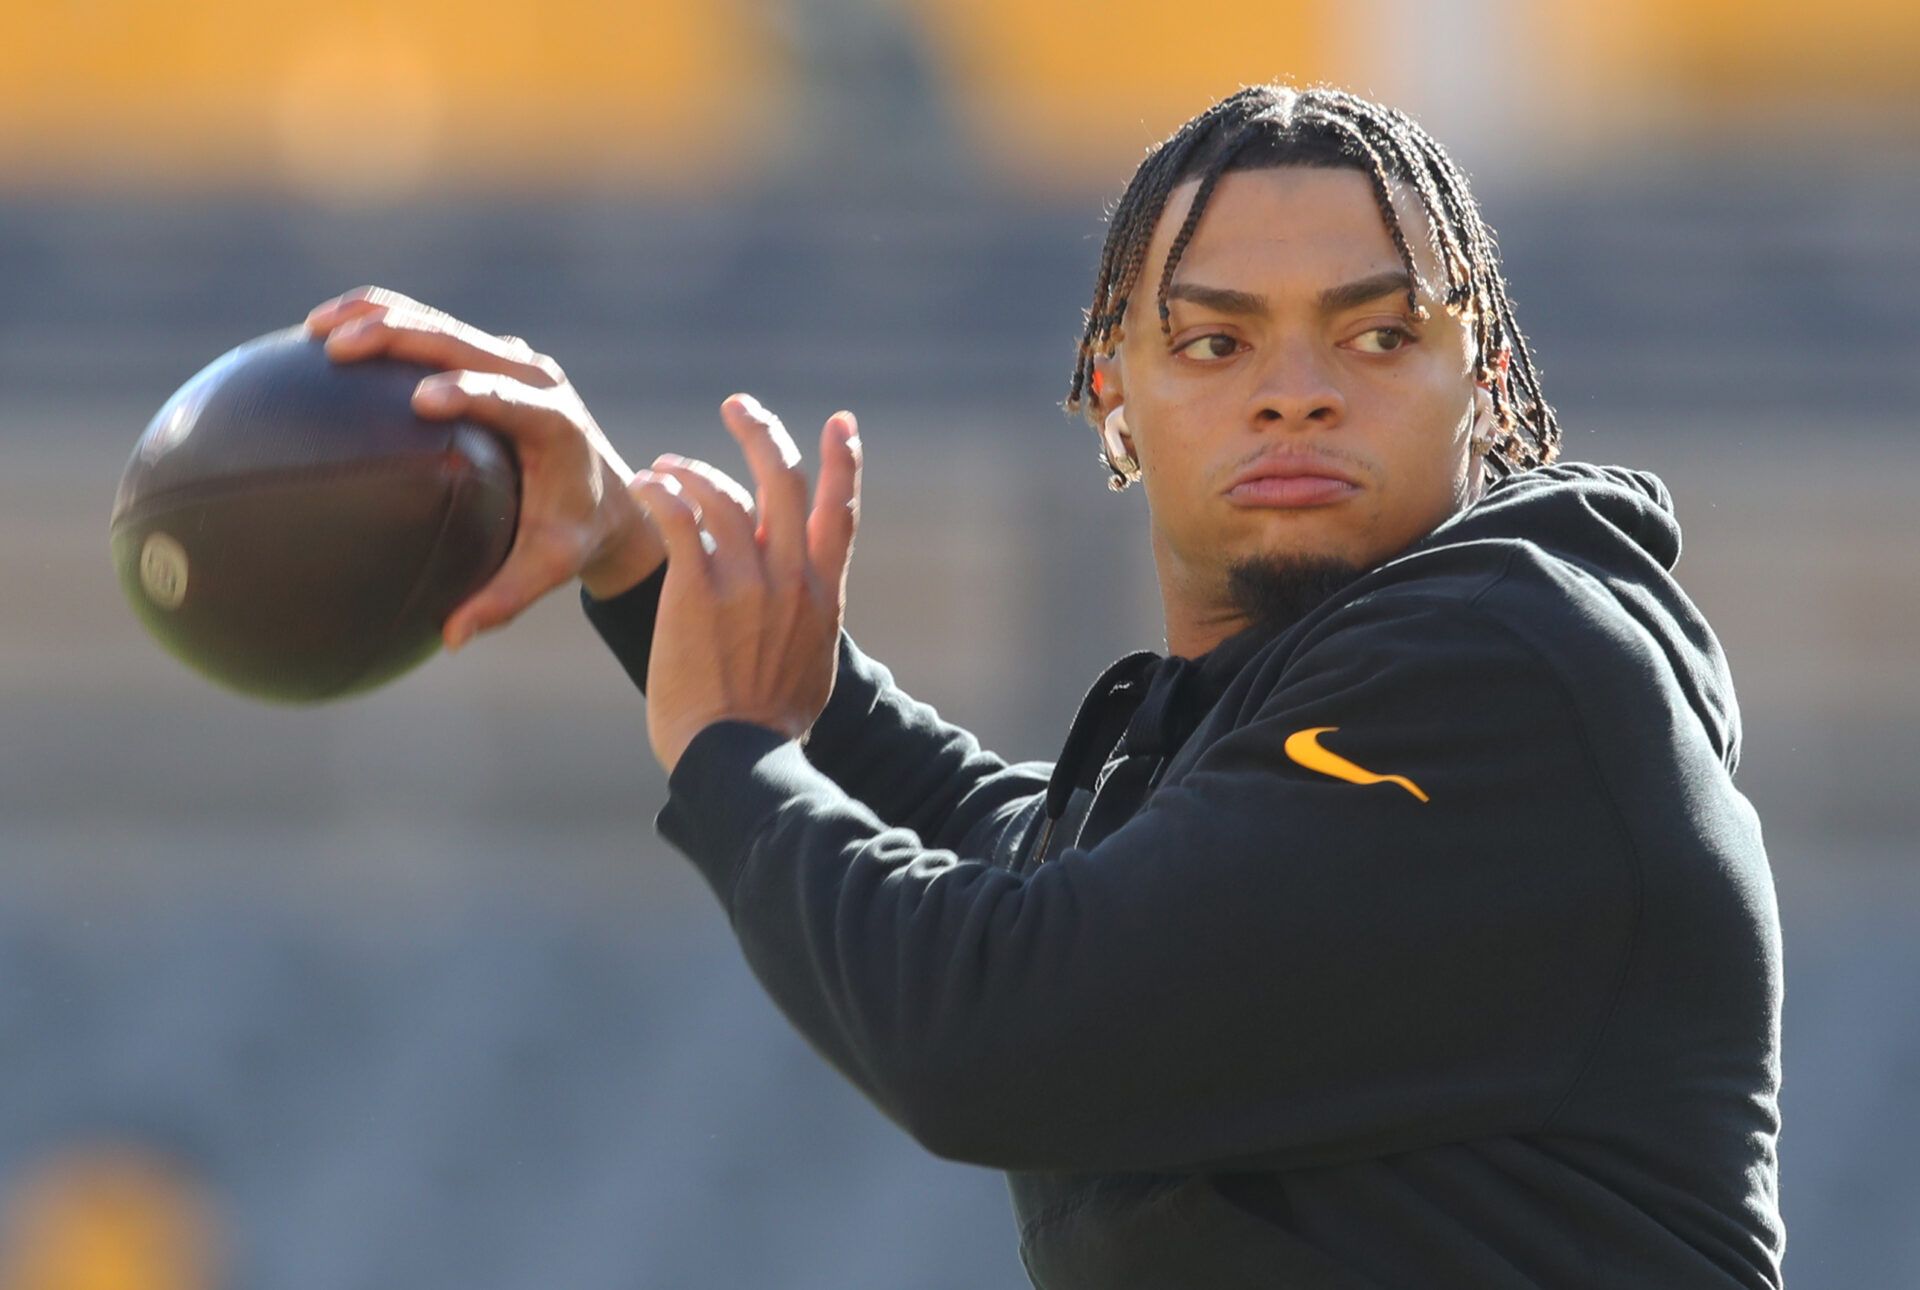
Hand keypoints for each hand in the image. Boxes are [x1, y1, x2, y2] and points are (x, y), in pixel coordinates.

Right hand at [303, 285, 664, 650]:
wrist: (609, 496)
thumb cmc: (576, 534)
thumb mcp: (550, 567)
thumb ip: (506, 598)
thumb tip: (452, 638)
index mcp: (554, 423)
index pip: (507, 398)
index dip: (468, 391)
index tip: (421, 399)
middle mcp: (534, 378)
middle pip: (460, 341)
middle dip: (398, 337)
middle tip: (337, 348)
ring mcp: (511, 360)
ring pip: (438, 323)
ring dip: (377, 317)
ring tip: (314, 329)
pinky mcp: (489, 356)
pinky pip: (432, 330)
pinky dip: (382, 324)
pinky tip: (323, 336)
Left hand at [636, 394, 861, 774]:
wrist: (738, 758)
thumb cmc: (768, 729)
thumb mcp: (811, 669)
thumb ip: (807, 624)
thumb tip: (803, 613)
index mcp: (822, 596)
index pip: (841, 512)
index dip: (844, 461)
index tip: (841, 422)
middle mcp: (791, 579)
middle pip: (783, 481)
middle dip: (762, 433)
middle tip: (738, 406)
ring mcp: (746, 582)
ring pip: (723, 493)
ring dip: (692, 469)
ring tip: (666, 467)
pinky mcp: (697, 591)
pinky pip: (679, 518)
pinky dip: (663, 493)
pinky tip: (648, 487)